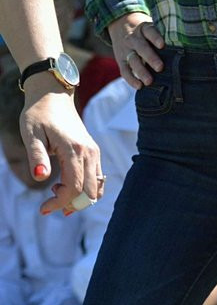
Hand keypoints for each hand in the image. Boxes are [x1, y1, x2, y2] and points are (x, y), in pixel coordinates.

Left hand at [19, 84, 102, 215]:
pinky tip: (68, 187)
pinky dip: (86, 190)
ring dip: (79, 198)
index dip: (60, 202)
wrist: (53, 95)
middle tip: (49, 201)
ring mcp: (95, 153)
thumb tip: (40, 178)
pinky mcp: (94, 153)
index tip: (44, 209)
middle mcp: (90, 153)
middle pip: (89, 192)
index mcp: (75, 150)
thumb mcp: (30, 134)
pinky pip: (97, 179)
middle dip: (71, 203)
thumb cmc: (38, 114)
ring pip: (97, 188)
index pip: (74, 186)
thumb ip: (37, 156)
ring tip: (57, 192)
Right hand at [108, 12, 164, 87]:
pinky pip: (124, 70)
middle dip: (150, 57)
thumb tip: (186, 50)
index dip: (155, 38)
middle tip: (160, 67)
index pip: (149, 31)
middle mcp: (133, 38)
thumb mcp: (152, 28)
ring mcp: (126, 49)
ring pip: (133, 60)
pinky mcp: (120, 59)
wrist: (120, 24)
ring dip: (141, 71)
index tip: (162, 45)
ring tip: (149, 81)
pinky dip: (131, 79)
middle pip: (141, 47)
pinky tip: (139, 86)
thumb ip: (164, 37)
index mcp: (144, 29)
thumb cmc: (146, 31)